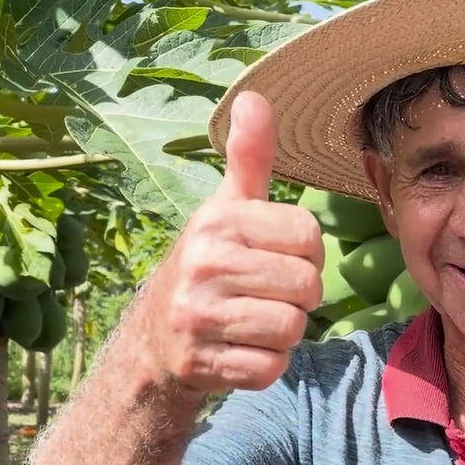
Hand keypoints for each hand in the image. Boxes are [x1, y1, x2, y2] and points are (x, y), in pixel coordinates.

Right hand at [131, 91, 324, 394]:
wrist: (156, 339)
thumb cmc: (208, 264)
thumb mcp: (225, 207)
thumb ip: (248, 158)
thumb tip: (255, 97)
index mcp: (216, 221)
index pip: (308, 234)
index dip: (306, 252)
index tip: (277, 256)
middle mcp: (203, 264)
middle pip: (307, 285)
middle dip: (298, 296)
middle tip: (266, 294)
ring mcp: (198, 317)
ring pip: (292, 328)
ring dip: (284, 331)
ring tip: (253, 320)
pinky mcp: (201, 364)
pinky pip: (272, 368)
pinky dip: (266, 364)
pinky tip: (240, 349)